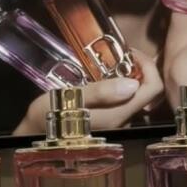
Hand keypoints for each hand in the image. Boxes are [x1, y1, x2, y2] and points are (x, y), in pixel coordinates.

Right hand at [13, 48, 162, 134]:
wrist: (34, 133)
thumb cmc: (49, 115)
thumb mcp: (70, 98)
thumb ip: (101, 92)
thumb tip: (132, 84)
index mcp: (117, 115)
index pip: (153, 90)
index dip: (148, 67)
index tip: (131, 53)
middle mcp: (123, 121)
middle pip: (148, 92)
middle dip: (140, 69)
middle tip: (121, 54)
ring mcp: (117, 122)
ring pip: (137, 95)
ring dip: (130, 76)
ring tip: (111, 62)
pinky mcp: (110, 121)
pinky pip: (125, 100)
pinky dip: (121, 84)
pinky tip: (104, 77)